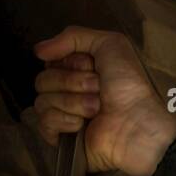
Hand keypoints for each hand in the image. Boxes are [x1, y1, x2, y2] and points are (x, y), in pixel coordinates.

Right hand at [30, 26, 175, 175]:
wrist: (137, 122)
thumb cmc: (130, 84)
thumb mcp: (110, 44)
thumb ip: (73, 36)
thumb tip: (38, 50)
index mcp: (78, 70)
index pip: (50, 61)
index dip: (69, 62)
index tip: (91, 67)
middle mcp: (69, 92)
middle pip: (43, 80)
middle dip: (73, 82)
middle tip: (98, 89)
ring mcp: (64, 115)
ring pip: (42, 101)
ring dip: (73, 102)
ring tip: (97, 109)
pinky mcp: (61, 138)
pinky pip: (43, 122)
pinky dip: (64, 120)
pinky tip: (82, 125)